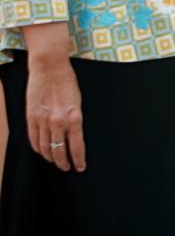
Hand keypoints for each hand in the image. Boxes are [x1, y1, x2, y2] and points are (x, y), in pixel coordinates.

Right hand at [21, 23, 83, 171]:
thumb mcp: (78, 102)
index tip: (80, 167)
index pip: (76, 146)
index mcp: (75, 117)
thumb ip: (75, 120)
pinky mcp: (31, 117)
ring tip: (55, 161)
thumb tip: (73, 135)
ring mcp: (43, 120)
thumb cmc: (68, 82)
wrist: (50, 67)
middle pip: (59, 150)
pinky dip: (38, 148)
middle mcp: (58, 121)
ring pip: (45, 147)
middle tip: (67, 168)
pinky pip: (33, 139)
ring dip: (50, 157)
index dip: (78, 160)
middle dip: (63, 162)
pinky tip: (42, 151)